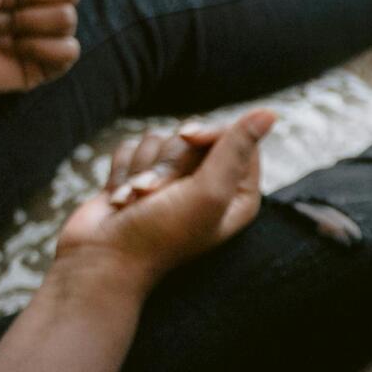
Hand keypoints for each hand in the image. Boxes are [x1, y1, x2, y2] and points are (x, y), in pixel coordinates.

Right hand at [55, 111, 275, 291]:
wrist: (101, 259)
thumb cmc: (159, 234)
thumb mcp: (208, 192)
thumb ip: (236, 150)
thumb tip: (270, 112)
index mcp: (238, 193)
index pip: (237, 136)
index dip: (210, 132)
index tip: (188, 138)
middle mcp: (210, 185)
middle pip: (195, 136)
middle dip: (169, 160)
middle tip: (155, 193)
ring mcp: (173, 182)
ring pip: (159, 139)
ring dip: (143, 168)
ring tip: (136, 201)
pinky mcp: (139, 176)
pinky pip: (132, 146)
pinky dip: (123, 170)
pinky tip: (121, 199)